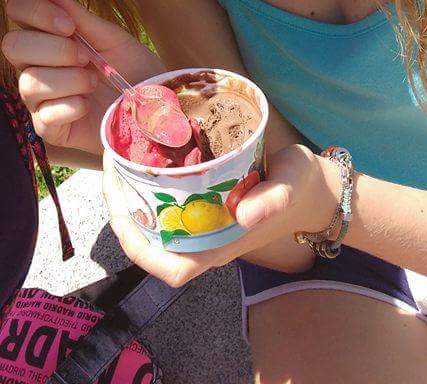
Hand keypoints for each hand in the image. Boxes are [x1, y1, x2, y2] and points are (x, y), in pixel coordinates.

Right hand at [3, 0, 161, 155]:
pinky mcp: (48, 129)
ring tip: (93, 82)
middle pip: (11, 45)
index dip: (35, 12)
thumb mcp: (111, 37)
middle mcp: (35, 64)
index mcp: (47, 34)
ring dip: (69, 79)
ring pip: (29, 81)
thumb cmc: (131, 68)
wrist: (152, 107)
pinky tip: (88, 105)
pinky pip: (44, 115)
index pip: (16, 9)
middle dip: (53, 49)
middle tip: (85, 57)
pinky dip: (72, 107)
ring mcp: (38, 98)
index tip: (69, 25)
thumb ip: (78, 15)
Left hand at [102, 144, 337, 287]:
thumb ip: (272, 199)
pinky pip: (167, 205)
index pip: (170, 269)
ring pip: (154, 224)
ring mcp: (204, 226)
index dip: (138, 248)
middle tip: (111, 165)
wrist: (315, 190)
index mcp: (221, 246)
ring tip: (119, 158)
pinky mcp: (206, 207)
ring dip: (131, 197)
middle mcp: (206, 241)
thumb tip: (246, 213)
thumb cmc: (301, 189)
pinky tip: (144, 158)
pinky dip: (148, 186)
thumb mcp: (290, 186)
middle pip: (151, 244)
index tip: (120, 210)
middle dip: (123, 211)